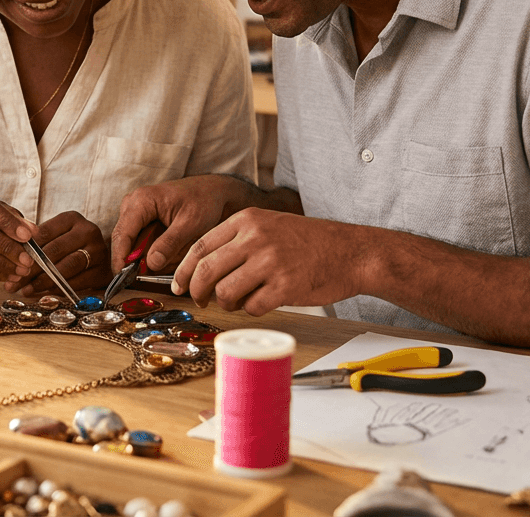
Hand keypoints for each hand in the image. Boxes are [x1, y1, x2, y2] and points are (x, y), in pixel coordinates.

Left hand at [10, 211, 109, 296]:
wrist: (105, 256)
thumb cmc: (72, 245)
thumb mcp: (56, 235)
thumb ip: (37, 242)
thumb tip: (12, 257)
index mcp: (71, 218)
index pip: (44, 233)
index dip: (26, 250)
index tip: (10, 262)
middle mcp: (87, 231)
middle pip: (54, 251)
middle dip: (31, 269)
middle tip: (15, 282)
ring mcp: (97, 251)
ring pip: (66, 267)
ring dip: (43, 281)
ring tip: (26, 289)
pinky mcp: (102, 270)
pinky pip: (76, 282)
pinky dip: (58, 289)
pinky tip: (44, 293)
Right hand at [109, 174, 254, 273]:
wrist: (213, 191)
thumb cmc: (204, 201)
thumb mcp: (191, 224)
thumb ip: (170, 243)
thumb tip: (150, 264)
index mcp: (141, 201)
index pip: (122, 234)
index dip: (121, 258)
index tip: (124, 278)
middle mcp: (133, 206)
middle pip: (125, 242)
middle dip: (139, 260)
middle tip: (158, 272)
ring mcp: (136, 214)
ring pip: (134, 245)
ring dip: (151, 256)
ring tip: (177, 252)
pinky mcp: (142, 222)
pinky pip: (142, 244)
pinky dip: (156, 252)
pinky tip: (174, 250)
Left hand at [171, 209, 364, 315]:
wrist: (350, 251)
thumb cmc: (308, 242)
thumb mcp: (268, 225)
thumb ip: (236, 241)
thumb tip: (202, 270)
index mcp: (246, 220)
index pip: (199, 247)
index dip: (184, 271)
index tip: (179, 285)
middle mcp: (255, 238)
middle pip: (206, 272)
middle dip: (197, 292)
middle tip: (201, 301)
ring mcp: (271, 262)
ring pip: (225, 293)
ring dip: (227, 303)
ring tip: (240, 300)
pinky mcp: (285, 286)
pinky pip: (252, 307)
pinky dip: (252, 310)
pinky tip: (263, 302)